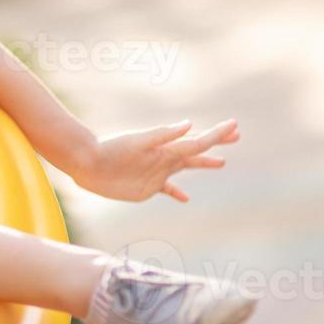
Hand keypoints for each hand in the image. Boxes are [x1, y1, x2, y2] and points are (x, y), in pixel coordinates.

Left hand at [73, 119, 239, 202]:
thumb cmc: (111, 149)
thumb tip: (189, 124)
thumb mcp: (138, 141)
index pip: (197, 141)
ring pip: (185, 167)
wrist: (87, 163)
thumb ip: (162, 134)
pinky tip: (186, 199)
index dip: (217, 134)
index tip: (235, 126)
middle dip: (215, 143)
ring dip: (203, 163)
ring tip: (221, 162)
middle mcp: (165, 158)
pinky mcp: (147, 188)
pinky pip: (167, 189)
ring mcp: (157, 173)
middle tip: (236, 137)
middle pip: (196, 151)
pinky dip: (177, 193)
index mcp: (166, 147)